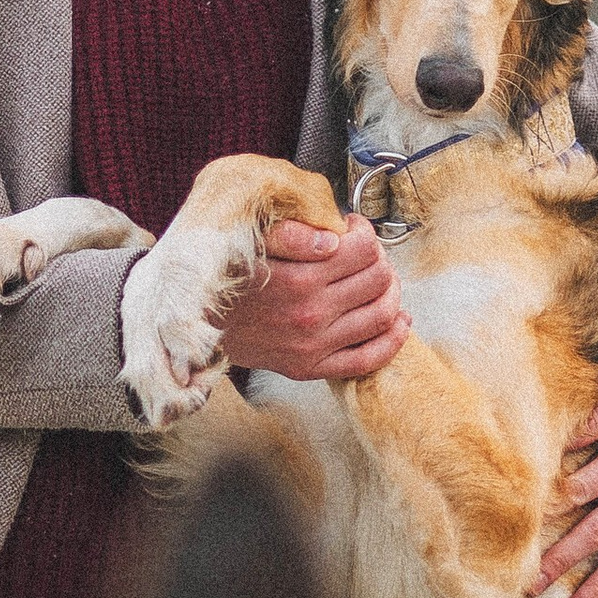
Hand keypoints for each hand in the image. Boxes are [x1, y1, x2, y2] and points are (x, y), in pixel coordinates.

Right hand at [221, 217, 410, 382]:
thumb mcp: (252, 242)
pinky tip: (399, 322)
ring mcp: (314, 345)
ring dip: (392, 292)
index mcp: (299, 278)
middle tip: (366, 254)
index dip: (364, 233)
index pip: (363, 249)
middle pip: (379, 278)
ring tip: (380, 280)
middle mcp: (311, 314)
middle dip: (379, 259)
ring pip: (382, 315)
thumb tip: (335, 236)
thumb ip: (294, 233)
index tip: (353, 230)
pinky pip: (368, 358)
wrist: (198, 325)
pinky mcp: (311, 368)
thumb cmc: (228, 278)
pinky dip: (394, 339)